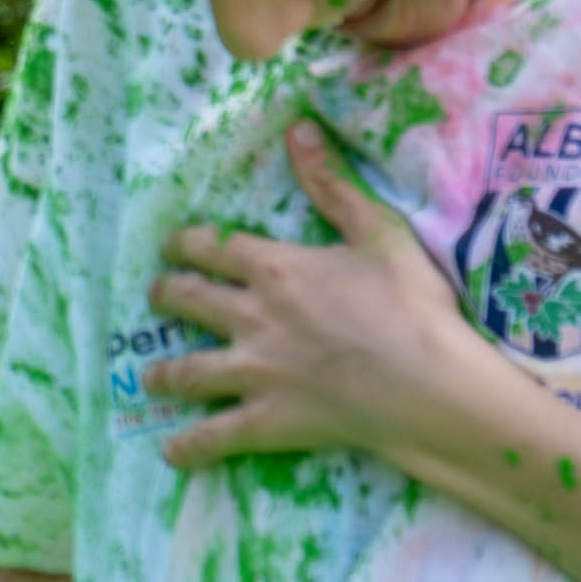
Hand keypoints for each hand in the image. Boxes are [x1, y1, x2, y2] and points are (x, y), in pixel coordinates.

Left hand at [145, 119, 515, 475]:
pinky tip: (171, 454)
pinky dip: (190, 447)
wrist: (430, 383)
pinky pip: (217, 435)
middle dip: (166, 295)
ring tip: (150, 375)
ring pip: (189, 369)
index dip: (186, 243)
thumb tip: (296, 126)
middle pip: (188, 299)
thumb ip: (331, 184)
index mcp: (275, 269)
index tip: (172, 244)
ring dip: (164, 370)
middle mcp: (252, 317)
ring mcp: (256, 371)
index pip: (212, 247)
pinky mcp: (270, 419)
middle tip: (158, 296)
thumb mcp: (378, 231)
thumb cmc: (411, 305)